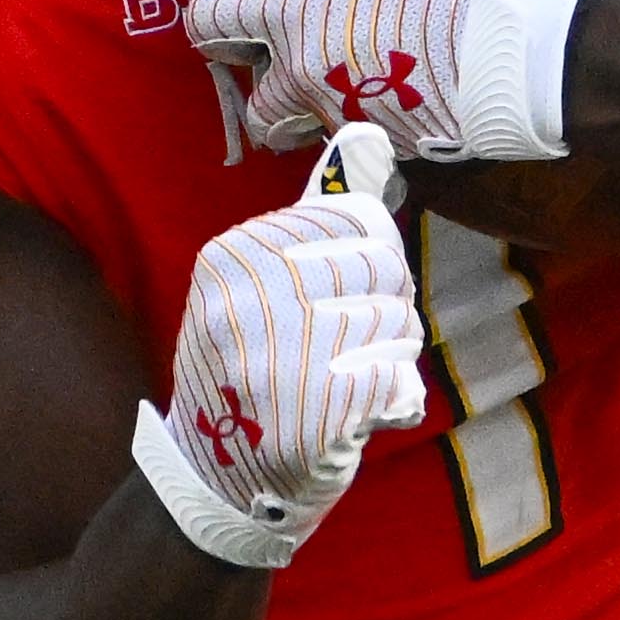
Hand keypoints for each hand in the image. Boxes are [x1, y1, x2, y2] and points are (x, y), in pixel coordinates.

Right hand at [138, 125, 436, 567]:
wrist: (220, 483)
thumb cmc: (259, 370)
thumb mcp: (268, 285)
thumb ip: (319, 214)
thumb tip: (367, 136)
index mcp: (230, 258)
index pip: (353, 219)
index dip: (375, 259)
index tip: (347, 296)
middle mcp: (243, 303)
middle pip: (382, 269)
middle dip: (390, 309)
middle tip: (358, 347)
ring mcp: (273, 361)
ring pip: (397, 323)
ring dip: (395, 357)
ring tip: (355, 381)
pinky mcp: (309, 417)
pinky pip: (399, 378)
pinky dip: (398, 398)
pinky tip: (365, 413)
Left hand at [169, 0, 614, 162]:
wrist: (548, 47)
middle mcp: (298, 11)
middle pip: (209, 21)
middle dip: (217, 25)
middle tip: (238, 27)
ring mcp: (321, 80)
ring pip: (260, 106)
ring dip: (278, 99)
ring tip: (308, 95)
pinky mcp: (357, 134)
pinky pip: (331, 147)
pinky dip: (352, 141)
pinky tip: (381, 132)